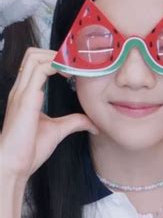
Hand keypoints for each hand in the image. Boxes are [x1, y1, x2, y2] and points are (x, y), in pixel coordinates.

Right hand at [0, 48, 97, 181]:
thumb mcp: (58, 130)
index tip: (75, 67)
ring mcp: (22, 92)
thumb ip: (74, 122)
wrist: (14, 165)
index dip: (54, 59)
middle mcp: (22, 89)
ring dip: (56, 57)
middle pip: (32, 53)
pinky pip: (39, 71)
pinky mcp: (26, 99)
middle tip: (75, 65)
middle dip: (55, 52)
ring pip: (34, 57)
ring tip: (73, 68)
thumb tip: (93, 123)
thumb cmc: (29, 149)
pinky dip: (56, 66)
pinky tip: (68, 75)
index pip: (35, 63)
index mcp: (26, 94)